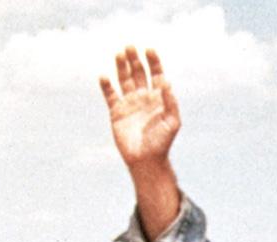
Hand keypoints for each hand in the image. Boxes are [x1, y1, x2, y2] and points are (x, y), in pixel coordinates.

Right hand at [100, 46, 179, 170]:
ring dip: (121, 67)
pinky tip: (104, 76)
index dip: (153, 61)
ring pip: (124, 80)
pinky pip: (110, 95)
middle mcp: (143, 97)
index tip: (149, 49)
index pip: (155, 74)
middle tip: (130, 47)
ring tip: (119, 54)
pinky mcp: (116, 112)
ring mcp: (129, 103)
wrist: (146, 160)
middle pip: (138, 73)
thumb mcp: (172, 122)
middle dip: (134, 59)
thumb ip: (170, 102)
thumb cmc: (162, 143)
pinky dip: (106, 86)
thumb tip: (166, 82)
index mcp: (158, 98)